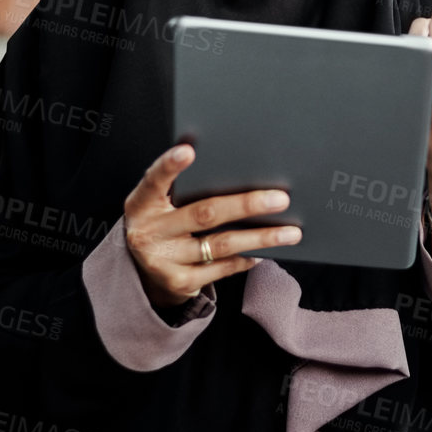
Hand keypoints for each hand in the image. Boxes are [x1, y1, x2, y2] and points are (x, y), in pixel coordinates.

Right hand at [123, 144, 301, 306]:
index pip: (153, 180)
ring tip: (290, 232)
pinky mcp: (179, 282)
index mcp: (142, 204)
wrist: (143, 271)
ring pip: (221, 244)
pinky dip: (245, 258)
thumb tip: (237, 168)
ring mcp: (164, 260)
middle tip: (280, 199)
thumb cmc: (163, 223)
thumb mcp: (160, 204)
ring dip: (260, 237)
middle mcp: (149, 232)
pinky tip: (264, 251)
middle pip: (204, 214)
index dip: (169, 165)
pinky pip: (221, 268)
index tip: (188, 150)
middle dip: (246, 205)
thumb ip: (183, 188)